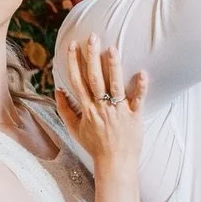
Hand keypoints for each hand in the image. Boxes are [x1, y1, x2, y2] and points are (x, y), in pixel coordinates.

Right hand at [54, 36, 146, 170]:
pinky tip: (142, 72)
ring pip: (115, 85)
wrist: (115, 164)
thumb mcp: (75, 129)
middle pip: (95, 78)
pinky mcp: (134, 117)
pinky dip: (140, 87)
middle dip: (92, 57)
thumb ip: (65, 109)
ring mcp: (118, 112)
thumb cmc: (95, 146)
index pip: (78, 81)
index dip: (74, 62)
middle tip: (92, 37)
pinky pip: (137, 100)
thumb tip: (58, 90)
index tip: (72, 45)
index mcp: (87, 109)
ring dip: (113, 66)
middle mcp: (101, 108)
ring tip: (113, 48)